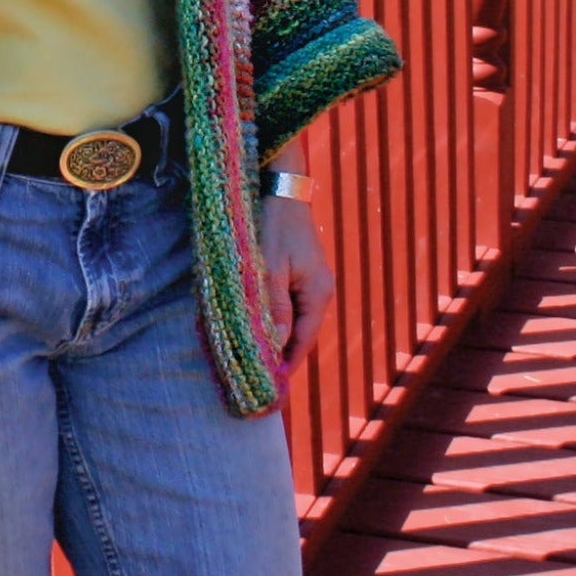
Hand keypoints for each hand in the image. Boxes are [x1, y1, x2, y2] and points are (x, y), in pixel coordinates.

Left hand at [259, 192, 333, 376]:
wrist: (280, 187)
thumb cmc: (273, 224)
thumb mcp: (270, 265)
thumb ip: (275, 305)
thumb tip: (278, 345)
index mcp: (318, 292)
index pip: (303, 341)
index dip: (288, 365)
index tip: (271, 388)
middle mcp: (321, 290)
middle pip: (300, 335)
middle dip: (282, 357)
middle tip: (259, 380)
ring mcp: (311, 282)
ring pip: (294, 321)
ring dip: (277, 339)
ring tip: (255, 360)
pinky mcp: (300, 273)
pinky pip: (289, 306)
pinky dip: (275, 320)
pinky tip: (259, 328)